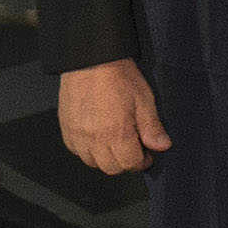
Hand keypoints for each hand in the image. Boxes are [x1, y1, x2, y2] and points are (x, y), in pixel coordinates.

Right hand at [57, 59, 171, 174]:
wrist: (90, 59)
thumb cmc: (117, 76)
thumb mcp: (143, 99)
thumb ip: (152, 127)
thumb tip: (162, 146)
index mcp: (116, 134)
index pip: (131, 164)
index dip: (142, 161)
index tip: (146, 154)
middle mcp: (94, 139)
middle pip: (111, 168)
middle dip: (124, 162)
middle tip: (132, 148)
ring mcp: (77, 134)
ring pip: (91, 162)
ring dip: (104, 158)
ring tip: (113, 142)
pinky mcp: (66, 127)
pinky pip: (75, 150)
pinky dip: (86, 149)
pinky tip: (95, 137)